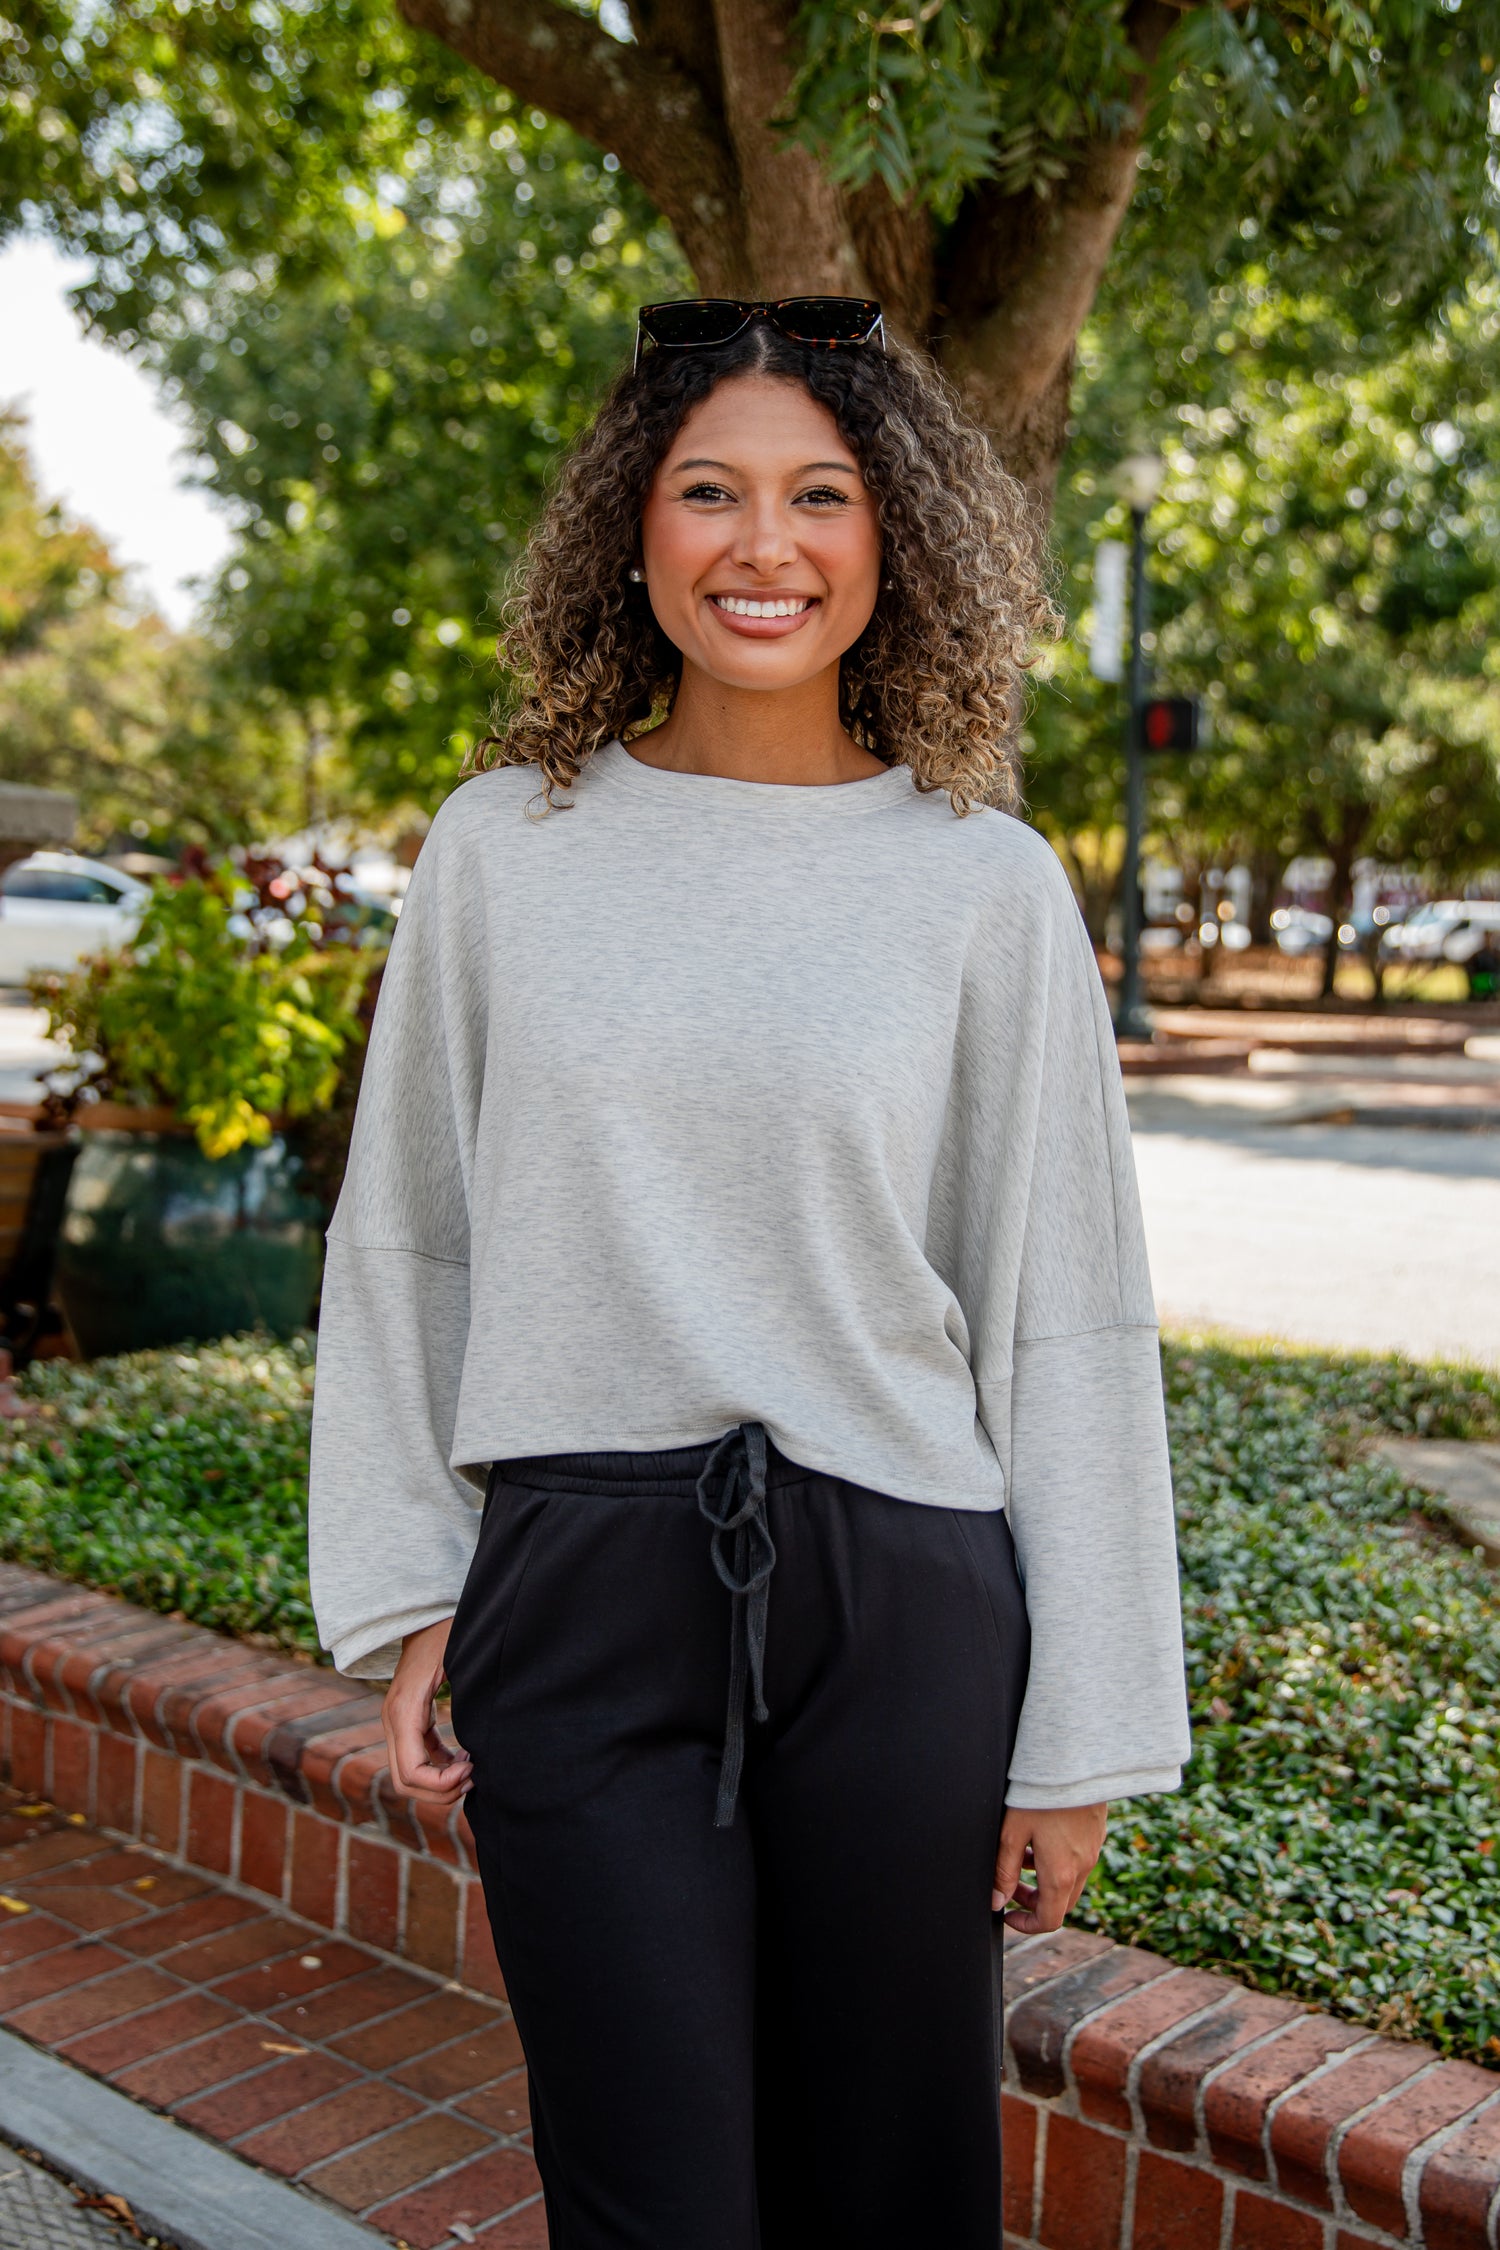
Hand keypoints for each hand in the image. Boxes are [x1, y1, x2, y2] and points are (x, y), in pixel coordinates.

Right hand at [382, 1618, 471, 1807]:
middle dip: (440, 1792)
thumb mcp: (462, 1660)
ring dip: (438, 1783)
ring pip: (408, 1776)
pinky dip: (437, 1768)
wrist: (427, 1613)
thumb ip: (470, 1694)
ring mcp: (396, 1722)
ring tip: (472, 1771)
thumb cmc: (448, 1632)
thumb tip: (487, 1735)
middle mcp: (393, 1720)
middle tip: (474, 1777)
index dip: (441, 1785)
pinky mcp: (407, 1720)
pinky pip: (416, 1758)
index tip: (472, 1771)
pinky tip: (464, 1760)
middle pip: (405, 1783)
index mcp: (405, 1711)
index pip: (411, 1773)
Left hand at [993, 1802, 1107, 1932]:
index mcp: (1060, 1874)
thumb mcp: (1012, 1833)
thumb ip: (1003, 1871)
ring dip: (1044, 1880)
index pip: (1049, 1920)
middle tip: (1010, 1887)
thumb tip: (996, 1902)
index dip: (1026, 1925)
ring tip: (1020, 1857)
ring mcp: (1092, 1850)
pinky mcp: (1095, 1834)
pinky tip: (1039, 1838)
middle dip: (1034, 1902)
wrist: (1074, 1761)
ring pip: (1069, 1881)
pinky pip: (1078, 1860)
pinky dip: (1058, 1861)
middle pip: (1060, 1903)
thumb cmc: (1039, 1795)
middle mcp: (1082, 1867)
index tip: (1007, 1914)